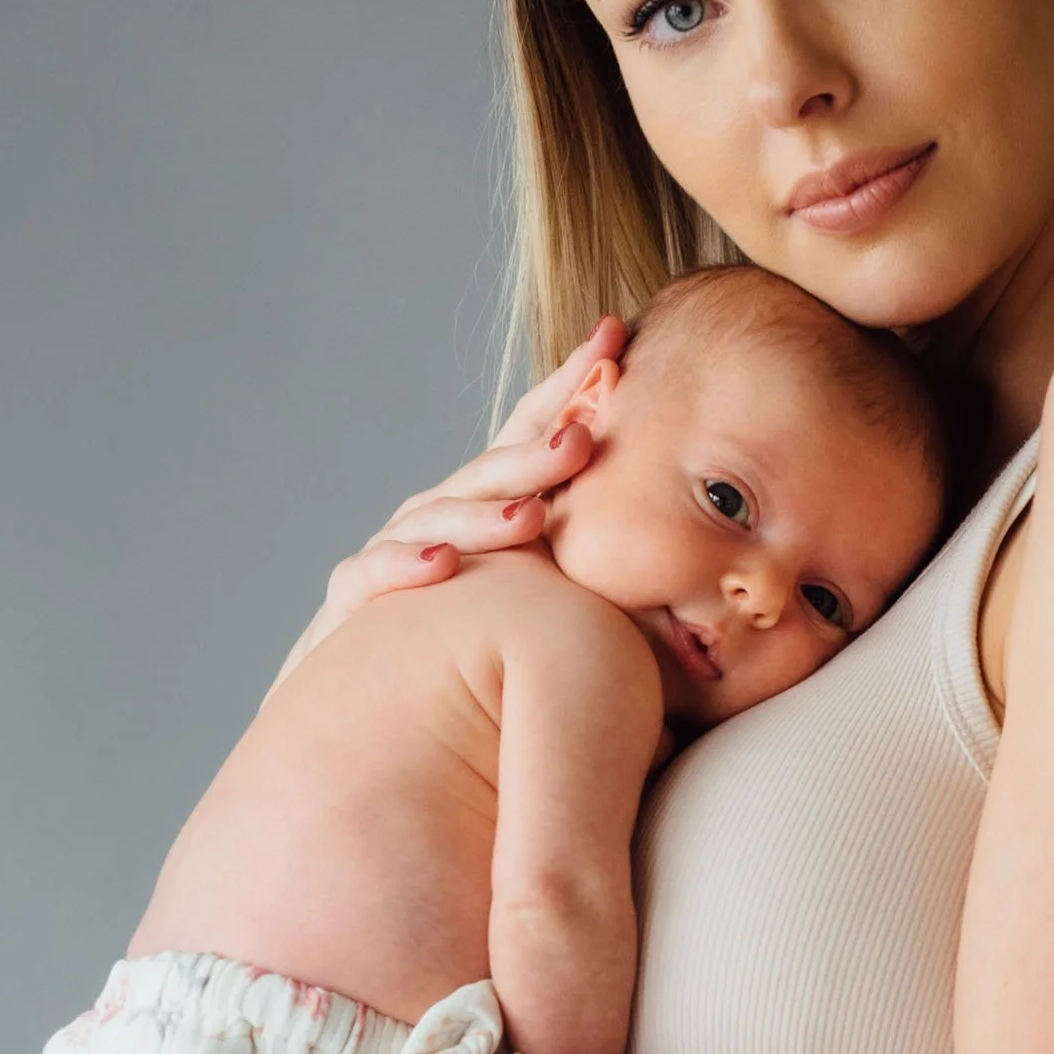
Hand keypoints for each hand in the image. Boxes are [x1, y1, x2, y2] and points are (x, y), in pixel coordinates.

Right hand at [267, 313, 627, 693]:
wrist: (375, 720)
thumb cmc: (484, 660)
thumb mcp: (552, 608)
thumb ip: (605, 578)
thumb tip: (700, 573)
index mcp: (493, 505)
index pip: (533, 431)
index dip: (570, 382)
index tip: (615, 334)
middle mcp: (442, 515)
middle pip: (492, 471)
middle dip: (538, 452)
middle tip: (585, 438)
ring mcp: (395, 551)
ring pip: (438, 516)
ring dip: (485, 514)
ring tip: (530, 517)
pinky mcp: (353, 600)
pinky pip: (373, 575)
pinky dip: (405, 566)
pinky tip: (442, 565)